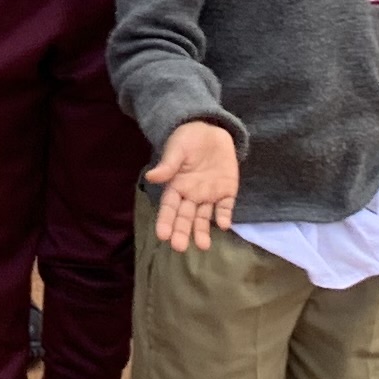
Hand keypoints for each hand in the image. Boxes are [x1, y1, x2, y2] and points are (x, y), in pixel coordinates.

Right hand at [144, 120, 239, 251]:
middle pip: (185, 217)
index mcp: (176, 186)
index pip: (169, 207)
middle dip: (182, 232)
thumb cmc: (188, 139)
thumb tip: (151, 176)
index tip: (162, 236)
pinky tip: (224, 224)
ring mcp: (209, 195)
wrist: (212, 132)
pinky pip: (225, 207)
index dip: (165, 221)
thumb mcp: (177, 149)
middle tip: (179, 247)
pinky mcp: (226, 192)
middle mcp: (191, 195)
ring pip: (204, 217)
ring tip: (203, 246)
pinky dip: (224, 215)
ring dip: (203, 231)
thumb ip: (168, 165)